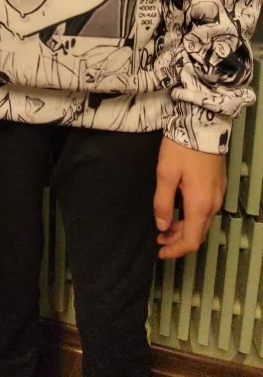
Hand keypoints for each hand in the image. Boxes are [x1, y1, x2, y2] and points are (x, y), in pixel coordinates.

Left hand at [154, 137, 226, 259]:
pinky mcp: (218, 184)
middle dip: (178, 241)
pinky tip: (179, 211)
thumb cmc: (182, 148)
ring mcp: (218, 194)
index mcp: (200, 205)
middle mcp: (213, 204)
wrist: (204, 123)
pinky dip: (191, 217)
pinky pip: (206, 210)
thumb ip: (163, 203)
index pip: (191, 241)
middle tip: (159, 240)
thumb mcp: (165, 174)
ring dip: (184, 229)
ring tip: (165, 227)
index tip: (160, 253)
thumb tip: (162, 227)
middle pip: (198, 233)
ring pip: (202, 222)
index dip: (175, 251)